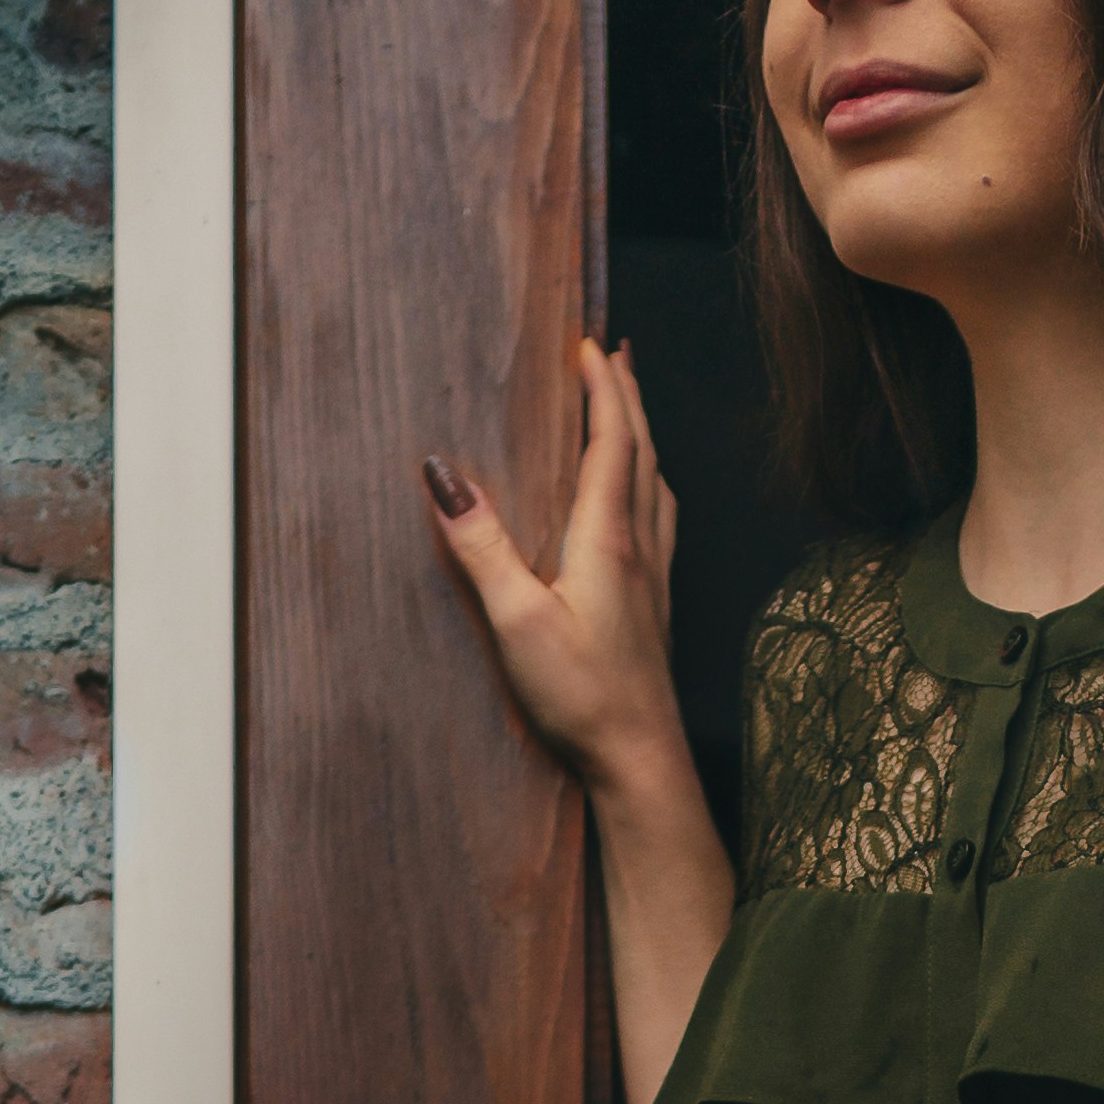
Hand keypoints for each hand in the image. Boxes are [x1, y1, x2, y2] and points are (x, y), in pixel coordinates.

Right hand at [425, 336, 687, 796]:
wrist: (641, 760)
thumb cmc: (583, 698)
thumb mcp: (517, 621)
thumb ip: (482, 547)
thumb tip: (445, 475)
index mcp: (608, 539)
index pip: (611, 441)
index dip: (601, 388)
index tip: (587, 343)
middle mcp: (640, 547)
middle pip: (642, 451)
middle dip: (627, 395)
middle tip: (614, 350)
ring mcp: (654, 576)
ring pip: (656, 482)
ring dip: (641, 434)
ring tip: (628, 404)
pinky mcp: (655, 604)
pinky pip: (658, 517)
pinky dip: (648, 480)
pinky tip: (641, 495)